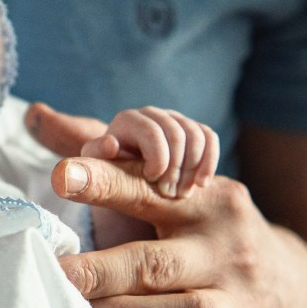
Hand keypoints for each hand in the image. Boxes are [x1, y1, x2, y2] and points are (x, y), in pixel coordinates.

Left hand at [26, 102, 306, 307]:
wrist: (293, 286)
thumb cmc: (206, 231)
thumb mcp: (177, 187)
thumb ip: (110, 156)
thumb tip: (38, 116)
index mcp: (211, 200)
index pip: (151, 188)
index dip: (106, 180)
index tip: (62, 175)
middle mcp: (228, 249)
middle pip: (160, 263)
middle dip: (103, 272)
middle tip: (56, 274)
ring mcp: (240, 304)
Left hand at [80, 106, 218, 197]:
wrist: (136, 184)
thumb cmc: (116, 179)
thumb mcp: (103, 173)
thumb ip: (97, 162)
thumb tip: (111, 143)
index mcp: (127, 120)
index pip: (152, 132)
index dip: (158, 158)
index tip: (151, 179)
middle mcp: (151, 113)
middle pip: (176, 134)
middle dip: (175, 168)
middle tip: (168, 194)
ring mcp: (174, 119)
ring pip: (196, 135)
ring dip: (192, 169)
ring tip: (182, 193)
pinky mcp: (194, 128)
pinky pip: (210, 137)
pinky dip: (209, 162)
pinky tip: (201, 183)